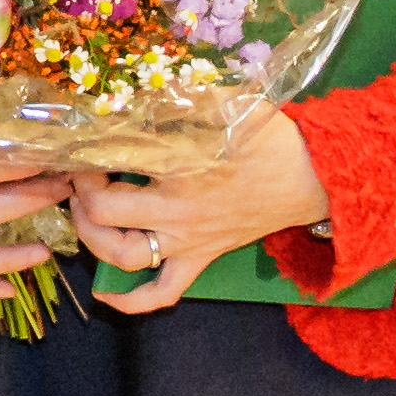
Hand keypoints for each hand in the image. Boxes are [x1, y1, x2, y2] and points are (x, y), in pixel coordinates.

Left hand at [67, 112, 327, 310]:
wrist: (315, 176)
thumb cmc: (267, 136)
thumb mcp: (219, 104)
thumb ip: (172, 99)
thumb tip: (127, 95)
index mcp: (178, 166)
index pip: (111, 163)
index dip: (84, 153)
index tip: (80, 144)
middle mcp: (178, 210)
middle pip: (104, 213)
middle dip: (80, 194)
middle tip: (79, 177)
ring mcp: (189, 240)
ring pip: (124, 255)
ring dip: (92, 239)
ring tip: (84, 215)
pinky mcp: (203, 258)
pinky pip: (164, 292)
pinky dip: (131, 300)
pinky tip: (105, 294)